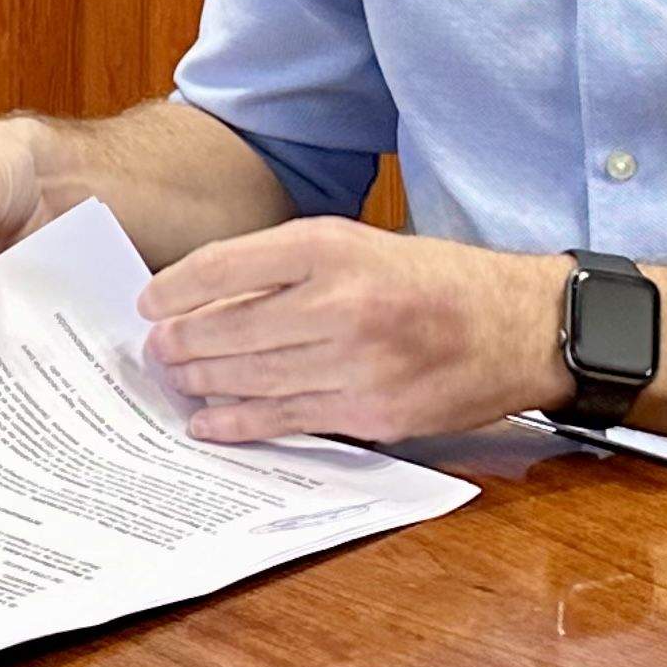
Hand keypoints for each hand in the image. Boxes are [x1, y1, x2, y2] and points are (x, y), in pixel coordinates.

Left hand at [137, 219, 573, 445]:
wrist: (518, 325)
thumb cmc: (434, 280)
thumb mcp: (359, 244)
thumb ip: (287, 266)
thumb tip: (205, 295)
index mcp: (332, 247)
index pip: (226, 265)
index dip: (175, 288)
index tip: (149, 303)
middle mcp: (341, 302)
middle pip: (230, 328)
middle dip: (180, 343)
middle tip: (154, 350)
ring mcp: (357, 363)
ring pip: (252, 377)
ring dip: (201, 381)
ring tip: (175, 380)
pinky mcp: (371, 411)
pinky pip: (286, 419)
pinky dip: (238, 423)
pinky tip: (208, 422)